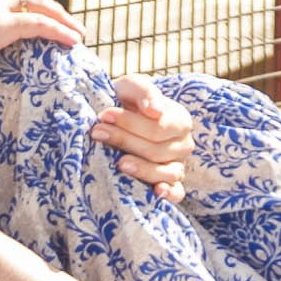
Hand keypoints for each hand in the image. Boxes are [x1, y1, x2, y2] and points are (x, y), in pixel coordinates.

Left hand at [91, 73, 195, 203]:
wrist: (117, 117)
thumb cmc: (126, 100)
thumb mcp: (132, 86)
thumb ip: (144, 91)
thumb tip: (155, 111)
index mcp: (180, 120)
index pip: (158, 127)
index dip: (130, 123)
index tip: (104, 115)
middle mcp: (183, 145)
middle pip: (157, 150)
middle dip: (125, 141)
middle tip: (97, 133)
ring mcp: (178, 166)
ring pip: (166, 172)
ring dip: (142, 169)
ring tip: (119, 163)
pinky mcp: (171, 184)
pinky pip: (177, 194)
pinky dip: (169, 193)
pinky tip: (156, 192)